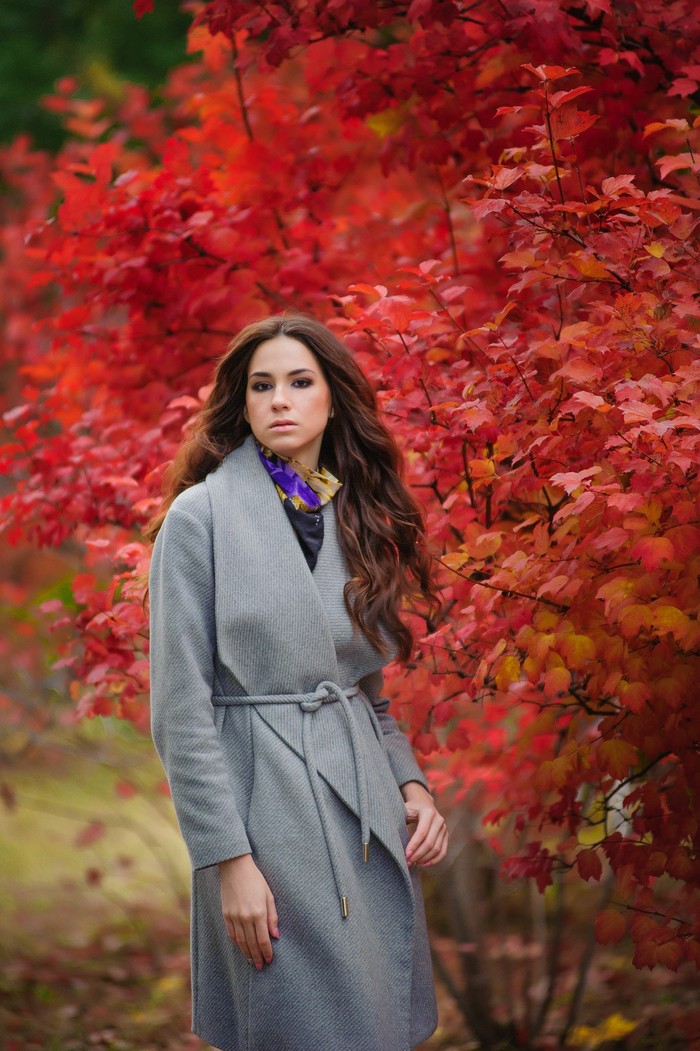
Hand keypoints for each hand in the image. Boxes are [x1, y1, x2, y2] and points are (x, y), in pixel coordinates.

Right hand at [218, 854, 278, 968]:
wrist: (235, 868)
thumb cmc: (255, 879)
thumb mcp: (269, 895)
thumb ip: (272, 916)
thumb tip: (276, 935)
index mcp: (258, 912)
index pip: (263, 939)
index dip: (267, 952)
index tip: (269, 960)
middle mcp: (245, 917)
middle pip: (252, 943)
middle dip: (257, 957)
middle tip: (261, 966)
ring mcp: (234, 917)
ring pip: (240, 941)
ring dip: (247, 953)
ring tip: (252, 962)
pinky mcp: (225, 915)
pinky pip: (231, 934)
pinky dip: (237, 944)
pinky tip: (241, 948)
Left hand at [402, 782, 447, 867]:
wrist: (423, 803)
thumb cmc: (410, 808)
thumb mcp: (404, 809)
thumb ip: (398, 819)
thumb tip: (390, 836)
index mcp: (428, 812)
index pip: (422, 833)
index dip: (414, 845)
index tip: (406, 855)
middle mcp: (439, 820)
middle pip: (430, 842)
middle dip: (418, 855)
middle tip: (408, 862)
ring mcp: (444, 828)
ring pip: (437, 848)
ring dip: (425, 859)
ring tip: (413, 863)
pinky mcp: (446, 835)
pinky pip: (443, 851)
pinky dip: (435, 860)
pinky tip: (424, 864)